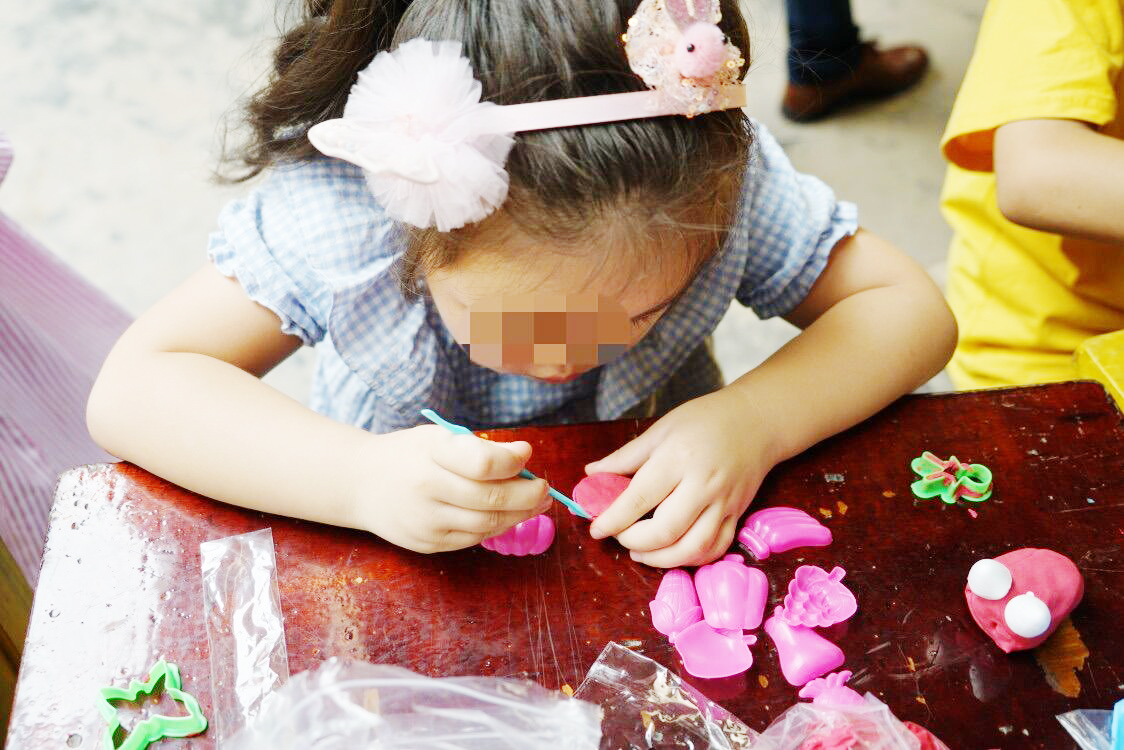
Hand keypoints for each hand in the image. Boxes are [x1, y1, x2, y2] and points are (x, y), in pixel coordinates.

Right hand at [352, 426, 551, 553]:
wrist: (359, 484)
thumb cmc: (408, 455)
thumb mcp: (438, 437)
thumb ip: (479, 447)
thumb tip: (524, 455)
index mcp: (429, 453)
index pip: (483, 464)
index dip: (513, 462)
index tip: (527, 454)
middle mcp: (425, 489)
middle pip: (491, 500)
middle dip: (528, 495)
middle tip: (545, 488)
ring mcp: (426, 521)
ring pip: (487, 524)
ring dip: (520, 515)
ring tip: (537, 503)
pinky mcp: (428, 544)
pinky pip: (473, 538)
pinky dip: (497, 527)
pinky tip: (509, 516)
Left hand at [585, 389, 773, 567]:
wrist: (757, 421)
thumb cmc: (704, 420)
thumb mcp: (660, 430)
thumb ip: (625, 457)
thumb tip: (592, 474)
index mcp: (677, 459)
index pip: (639, 498)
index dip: (613, 519)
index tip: (596, 529)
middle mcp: (703, 485)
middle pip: (665, 530)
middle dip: (634, 541)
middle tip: (620, 537)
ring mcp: (724, 503)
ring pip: (692, 548)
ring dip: (661, 560)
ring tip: (640, 552)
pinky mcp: (737, 515)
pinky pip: (715, 548)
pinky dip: (691, 559)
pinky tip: (672, 553)